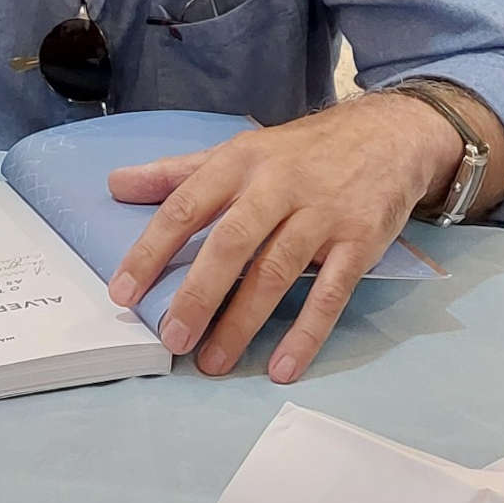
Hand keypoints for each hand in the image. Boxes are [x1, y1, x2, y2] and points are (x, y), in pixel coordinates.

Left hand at [106, 95, 455, 382]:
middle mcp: (278, 186)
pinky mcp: (359, 242)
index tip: (123, 292)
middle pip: (232, 243)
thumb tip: (115, 184)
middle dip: (199, 294)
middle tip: (172, 338)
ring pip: (276, 272)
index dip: (151, 250)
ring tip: (214, 362)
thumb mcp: (238, 151)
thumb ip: (177, 172)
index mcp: (239, 162)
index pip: (186, 206)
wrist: (388, 135)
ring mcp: (322, 215)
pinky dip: (307, 332)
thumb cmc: (301, 152)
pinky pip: (331, 293)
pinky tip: (283, 367)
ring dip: (243, 322)